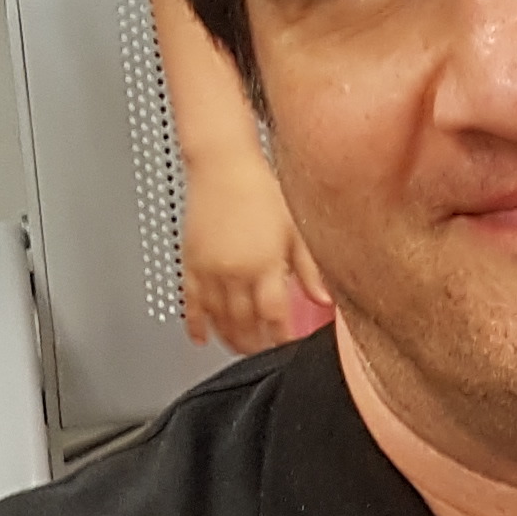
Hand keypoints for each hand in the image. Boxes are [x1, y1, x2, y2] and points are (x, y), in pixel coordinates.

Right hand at [178, 154, 329, 354]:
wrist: (223, 164)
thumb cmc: (260, 188)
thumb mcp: (296, 226)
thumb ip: (310, 268)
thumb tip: (325, 298)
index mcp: (264, 263)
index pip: (274, 315)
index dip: (281, 336)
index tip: (286, 344)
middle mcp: (235, 270)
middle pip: (244, 323)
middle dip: (255, 343)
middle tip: (263, 351)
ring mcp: (210, 269)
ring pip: (217, 318)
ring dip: (228, 338)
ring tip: (239, 347)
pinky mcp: (191, 262)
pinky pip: (191, 302)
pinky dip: (195, 323)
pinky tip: (201, 336)